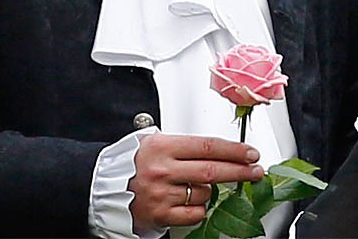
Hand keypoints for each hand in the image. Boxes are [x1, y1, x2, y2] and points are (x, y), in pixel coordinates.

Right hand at [129, 133, 264, 231]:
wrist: (101, 187)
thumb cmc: (132, 163)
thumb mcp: (155, 142)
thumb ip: (185, 146)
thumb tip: (222, 150)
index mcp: (163, 147)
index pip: (208, 146)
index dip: (234, 150)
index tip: (251, 153)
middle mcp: (162, 170)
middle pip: (212, 170)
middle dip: (240, 171)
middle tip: (256, 171)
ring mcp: (161, 194)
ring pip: (204, 193)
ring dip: (210, 191)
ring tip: (196, 186)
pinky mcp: (160, 214)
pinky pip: (194, 214)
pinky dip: (198, 209)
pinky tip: (189, 202)